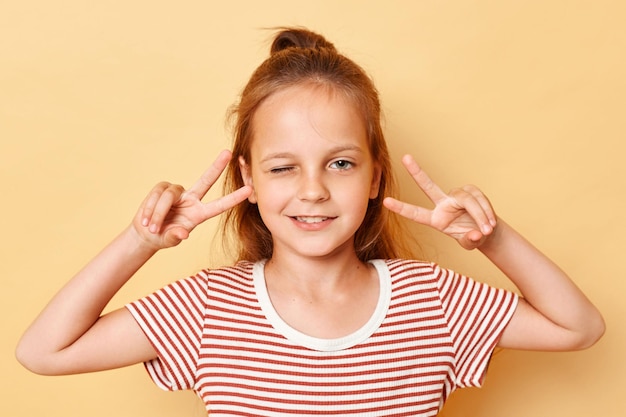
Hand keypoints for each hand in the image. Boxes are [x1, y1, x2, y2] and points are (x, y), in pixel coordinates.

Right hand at [133, 150, 251, 249]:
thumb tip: (183, 234)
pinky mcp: (163, 188)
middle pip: (206, 180)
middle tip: (228, 153)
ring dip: (159, 213)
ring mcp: (178, 193)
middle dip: (216, 167)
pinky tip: (146, 219)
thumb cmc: (163, 238)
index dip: (234, 198)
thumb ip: (176, 237)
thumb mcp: (170, 240)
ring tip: (152, 227)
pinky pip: (158, 193)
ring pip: (170, 195)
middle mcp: (191, 200)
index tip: (249, 190)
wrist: (145, 233)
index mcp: (199, 214)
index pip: (219, 205)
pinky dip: (150, 208)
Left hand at [383, 154, 496, 249]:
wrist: (487, 230)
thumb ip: (470, 240)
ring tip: (487, 229)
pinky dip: (486, 210)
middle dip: (417, 172)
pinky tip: (490, 221)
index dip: (402, 208)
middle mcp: (442, 204)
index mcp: (436, 220)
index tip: (385, 201)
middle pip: (428, 186)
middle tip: (405, 157)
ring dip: (480, 214)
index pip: (416, 213)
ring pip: (466, 199)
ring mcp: (455, 196)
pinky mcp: (469, 190)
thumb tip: (476, 234)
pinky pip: (478, 198)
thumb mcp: (470, 243)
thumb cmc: (473, 237)